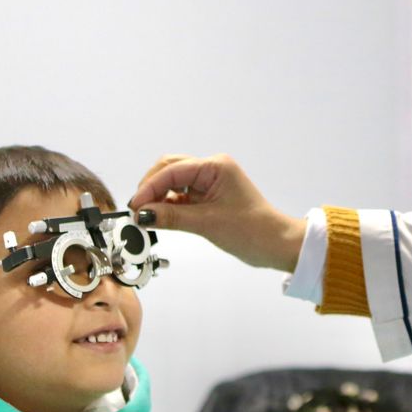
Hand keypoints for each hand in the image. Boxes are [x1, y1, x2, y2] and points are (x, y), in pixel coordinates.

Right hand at [127, 154, 306, 272]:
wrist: (276, 245)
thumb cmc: (253, 230)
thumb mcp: (208, 223)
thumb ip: (172, 216)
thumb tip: (143, 214)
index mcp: (216, 166)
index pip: (173, 170)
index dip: (150, 187)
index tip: (135, 206)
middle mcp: (212, 169)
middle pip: (170, 170)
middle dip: (151, 188)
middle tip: (138, 210)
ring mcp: (210, 183)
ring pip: (173, 183)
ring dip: (158, 197)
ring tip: (146, 216)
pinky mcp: (208, 197)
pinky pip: (181, 196)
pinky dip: (168, 205)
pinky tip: (159, 217)